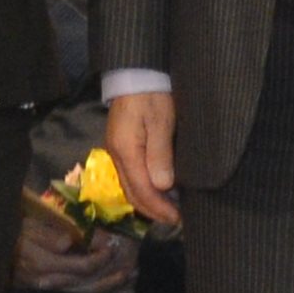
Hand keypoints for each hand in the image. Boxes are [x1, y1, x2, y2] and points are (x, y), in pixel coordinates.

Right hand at [103, 85, 177, 218]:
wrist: (135, 72)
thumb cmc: (151, 94)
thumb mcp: (160, 121)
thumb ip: (160, 154)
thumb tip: (162, 186)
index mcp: (125, 151)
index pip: (141, 190)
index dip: (159, 207)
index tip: (177, 218)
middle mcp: (116, 155)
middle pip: (132, 192)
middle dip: (153, 210)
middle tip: (175, 220)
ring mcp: (116, 151)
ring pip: (130, 186)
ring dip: (148, 201)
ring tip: (169, 209)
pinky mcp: (121, 145)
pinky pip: (131, 175)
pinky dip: (144, 188)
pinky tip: (158, 189)